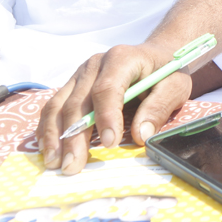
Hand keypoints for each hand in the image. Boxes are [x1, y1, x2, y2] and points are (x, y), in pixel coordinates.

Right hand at [36, 43, 191, 174]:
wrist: (155, 55)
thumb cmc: (165, 71)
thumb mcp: (174, 87)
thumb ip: (158, 108)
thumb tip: (140, 135)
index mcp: (122, 58)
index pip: (107, 89)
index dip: (105, 117)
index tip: (109, 144)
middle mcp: (95, 64)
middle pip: (78, 102)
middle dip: (74, 137)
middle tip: (73, 166)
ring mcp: (80, 74)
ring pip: (58, 105)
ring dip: (54, 137)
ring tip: (56, 163)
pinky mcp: (72, 85)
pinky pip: (54, 107)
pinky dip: (48, 129)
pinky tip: (48, 149)